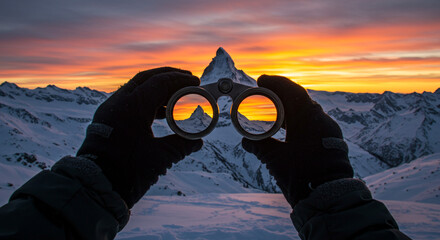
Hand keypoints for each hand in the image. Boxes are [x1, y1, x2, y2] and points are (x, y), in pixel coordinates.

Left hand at [77, 67, 202, 207]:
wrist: (95, 188)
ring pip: (136, 89)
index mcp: (132, 107)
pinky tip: (161, 113)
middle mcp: (118, 103)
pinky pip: (129, 101)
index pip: (159, 82)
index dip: (180, 80)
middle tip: (187, 79)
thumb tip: (197, 141)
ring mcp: (110, 110)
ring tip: (177, 96)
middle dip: (168, 76)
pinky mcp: (107, 119)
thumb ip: (181, 146)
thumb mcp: (159, 158)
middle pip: (146, 79)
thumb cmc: (127, 172)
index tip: (196, 81)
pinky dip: (147, 102)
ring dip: (157, 89)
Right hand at [242, 75, 352, 207]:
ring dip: (289, 108)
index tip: (261, 80)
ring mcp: (329, 131)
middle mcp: (323, 121)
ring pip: (307, 112)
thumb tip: (246, 140)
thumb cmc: (302, 177)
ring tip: (272, 110)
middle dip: (281, 94)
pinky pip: (313, 123)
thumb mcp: (275, 159)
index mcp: (310, 119)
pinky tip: (287, 128)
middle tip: (263, 93)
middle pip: (300, 100)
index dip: (276, 83)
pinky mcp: (331, 142)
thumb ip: (259, 146)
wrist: (329, 199)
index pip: (293, 91)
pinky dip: (297, 121)